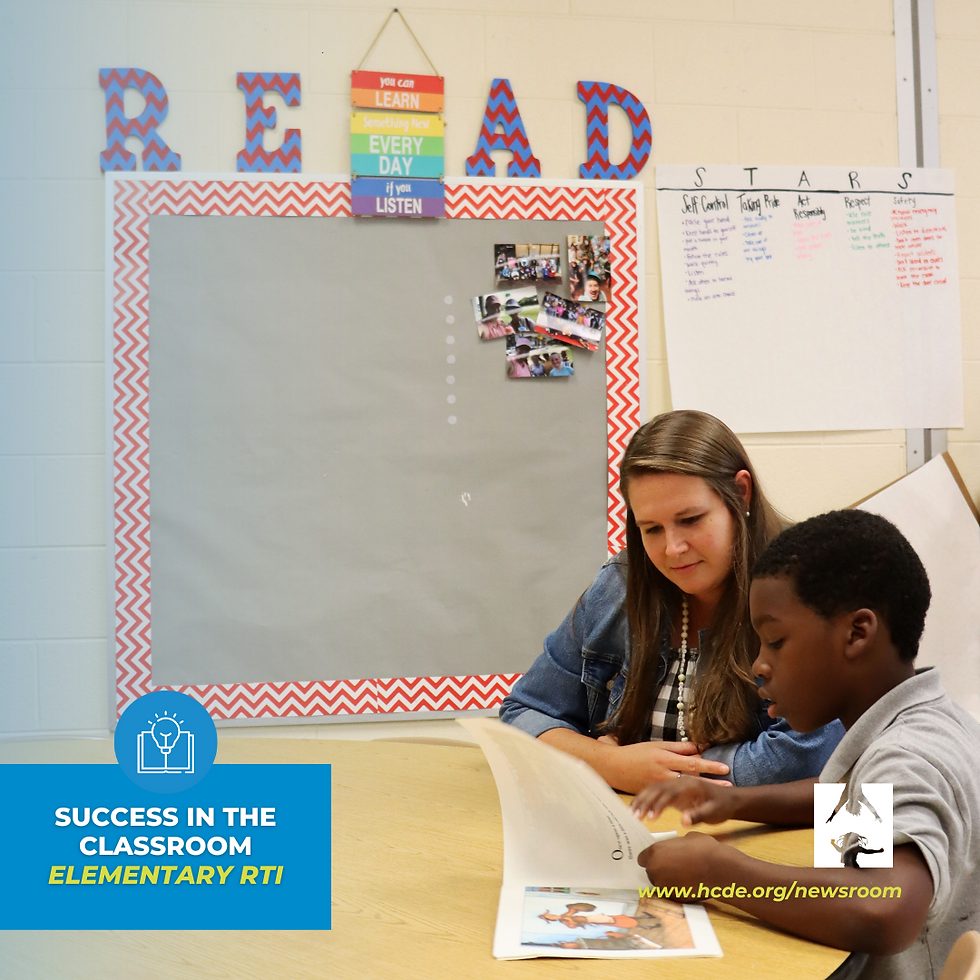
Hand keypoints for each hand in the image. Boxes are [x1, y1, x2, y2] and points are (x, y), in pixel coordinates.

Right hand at [597, 740, 728, 793]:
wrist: (616, 767)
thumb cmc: (637, 752)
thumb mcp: (658, 746)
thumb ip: (677, 749)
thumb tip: (696, 747)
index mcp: (665, 759)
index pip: (692, 762)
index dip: (709, 765)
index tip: (725, 768)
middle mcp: (664, 774)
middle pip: (692, 779)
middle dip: (710, 783)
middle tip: (727, 787)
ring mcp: (660, 787)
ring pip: (684, 793)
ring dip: (700, 796)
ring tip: (713, 802)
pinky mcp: (657, 797)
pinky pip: (671, 801)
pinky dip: (683, 805)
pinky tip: (693, 810)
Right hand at [630, 774, 738, 824]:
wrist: (730, 799)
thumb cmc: (723, 805)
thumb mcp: (714, 812)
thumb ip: (698, 816)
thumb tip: (683, 822)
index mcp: (689, 783)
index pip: (670, 792)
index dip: (658, 804)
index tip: (650, 817)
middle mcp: (680, 781)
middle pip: (658, 789)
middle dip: (645, 802)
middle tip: (635, 817)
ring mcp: (675, 784)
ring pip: (654, 789)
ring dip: (642, 801)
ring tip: (632, 815)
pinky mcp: (673, 791)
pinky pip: (655, 793)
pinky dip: (645, 800)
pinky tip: (638, 810)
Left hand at [637, 833, 722, 891]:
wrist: (718, 869)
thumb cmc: (703, 848)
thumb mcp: (686, 838)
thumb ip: (674, 845)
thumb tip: (676, 848)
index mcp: (655, 851)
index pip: (642, 858)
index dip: (651, 858)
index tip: (659, 859)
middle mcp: (654, 869)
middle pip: (651, 871)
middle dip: (659, 869)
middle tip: (673, 867)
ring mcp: (663, 885)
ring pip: (660, 883)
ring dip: (667, 880)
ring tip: (683, 876)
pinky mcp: (673, 897)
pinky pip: (670, 893)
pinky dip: (676, 889)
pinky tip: (688, 884)